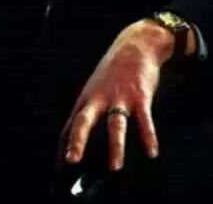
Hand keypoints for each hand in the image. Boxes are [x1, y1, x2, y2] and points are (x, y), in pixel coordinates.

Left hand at [60, 19, 175, 170]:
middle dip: (77, 140)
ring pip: (115, 123)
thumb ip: (87, 109)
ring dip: (116, 146)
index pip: (72, 123)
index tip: (60, 165)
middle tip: (71, 160)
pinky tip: (151, 152)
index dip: (65, 143)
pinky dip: (148, 136)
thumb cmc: (113, 71)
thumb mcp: (94, 87)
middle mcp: (100, 97)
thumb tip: (76, 134)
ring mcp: (120, 96)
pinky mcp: (140, 96)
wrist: (135, 45)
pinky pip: (144, 119)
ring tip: (115, 167)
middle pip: (85, 119)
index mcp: (88, 97)